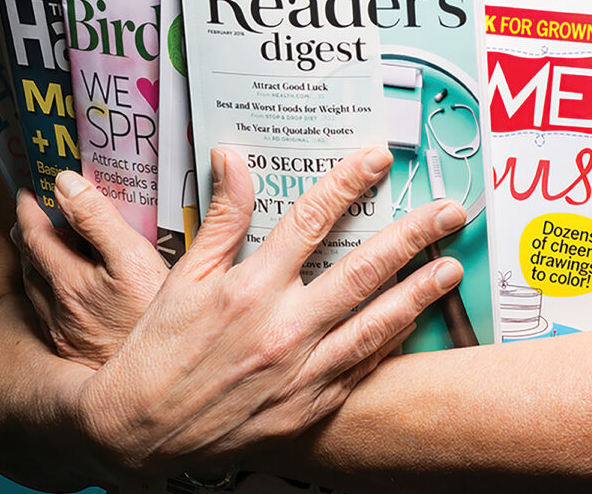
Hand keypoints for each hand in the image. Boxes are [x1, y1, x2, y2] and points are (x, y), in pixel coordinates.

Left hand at [13, 174, 167, 366]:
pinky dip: (47, 290)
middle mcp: (58, 310)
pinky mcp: (74, 354)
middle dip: (28, 231)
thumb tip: (66, 184)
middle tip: (34, 210)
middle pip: (30, 262)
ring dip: (35, 262)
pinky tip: (64, 291)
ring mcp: (64, 335)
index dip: (28, 208)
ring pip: (36, 290)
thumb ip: (98, 219)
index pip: (34, 235)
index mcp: (68, 281)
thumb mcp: (133, 258)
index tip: (29, 188)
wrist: (156, 384)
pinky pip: (47, 314)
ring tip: (45, 244)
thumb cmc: (152, 318)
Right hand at [75, 145, 465, 483]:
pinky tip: (417, 319)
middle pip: (362, 269)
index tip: (377, 158)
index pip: (310, 220)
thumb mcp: (185, 276)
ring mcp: (302, 373)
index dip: (347, 183)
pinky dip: (393, 341)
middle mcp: (283, 329)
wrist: (140, 433)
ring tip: (452, 265)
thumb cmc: (160, 350)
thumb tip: (234, 157)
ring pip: (376, 323)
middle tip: (449, 210)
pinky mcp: (309, 407)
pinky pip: (363, 367)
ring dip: (420, 291)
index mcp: (250, 288)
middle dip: (412, 235)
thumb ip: (222, 216)